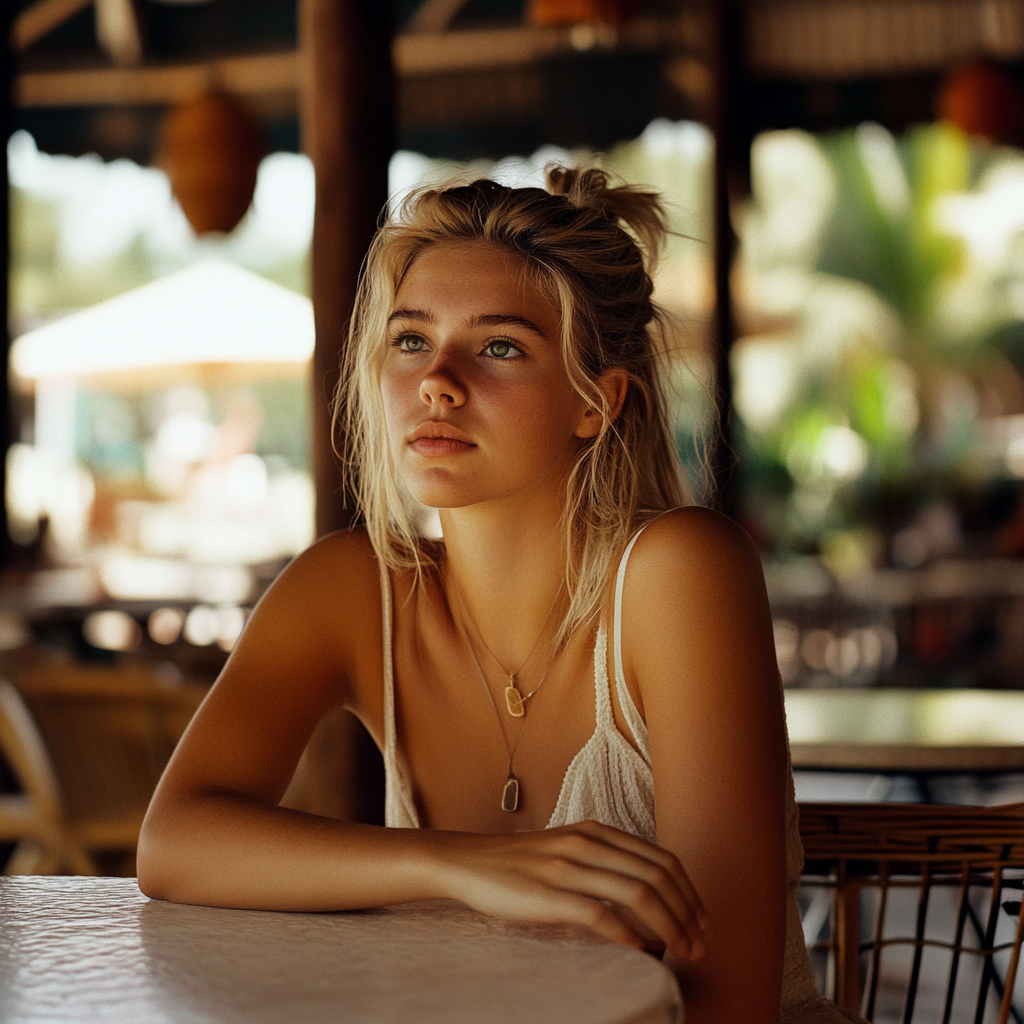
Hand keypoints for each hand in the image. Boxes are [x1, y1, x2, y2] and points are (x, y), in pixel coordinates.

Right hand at [437, 819, 707, 959]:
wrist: (471, 861)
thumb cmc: (523, 862)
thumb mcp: (570, 847)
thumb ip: (606, 860)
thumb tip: (649, 894)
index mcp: (597, 831)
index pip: (662, 859)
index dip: (689, 892)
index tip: (701, 921)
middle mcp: (587, 844)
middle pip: (657, 877)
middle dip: (686, 914)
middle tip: (697, 945)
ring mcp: (567, 868)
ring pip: (636, 895)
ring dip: (667, 928)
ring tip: (678, 952)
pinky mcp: (548, 896)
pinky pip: (599, 915)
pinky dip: (627, 935)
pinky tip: (639, 950)